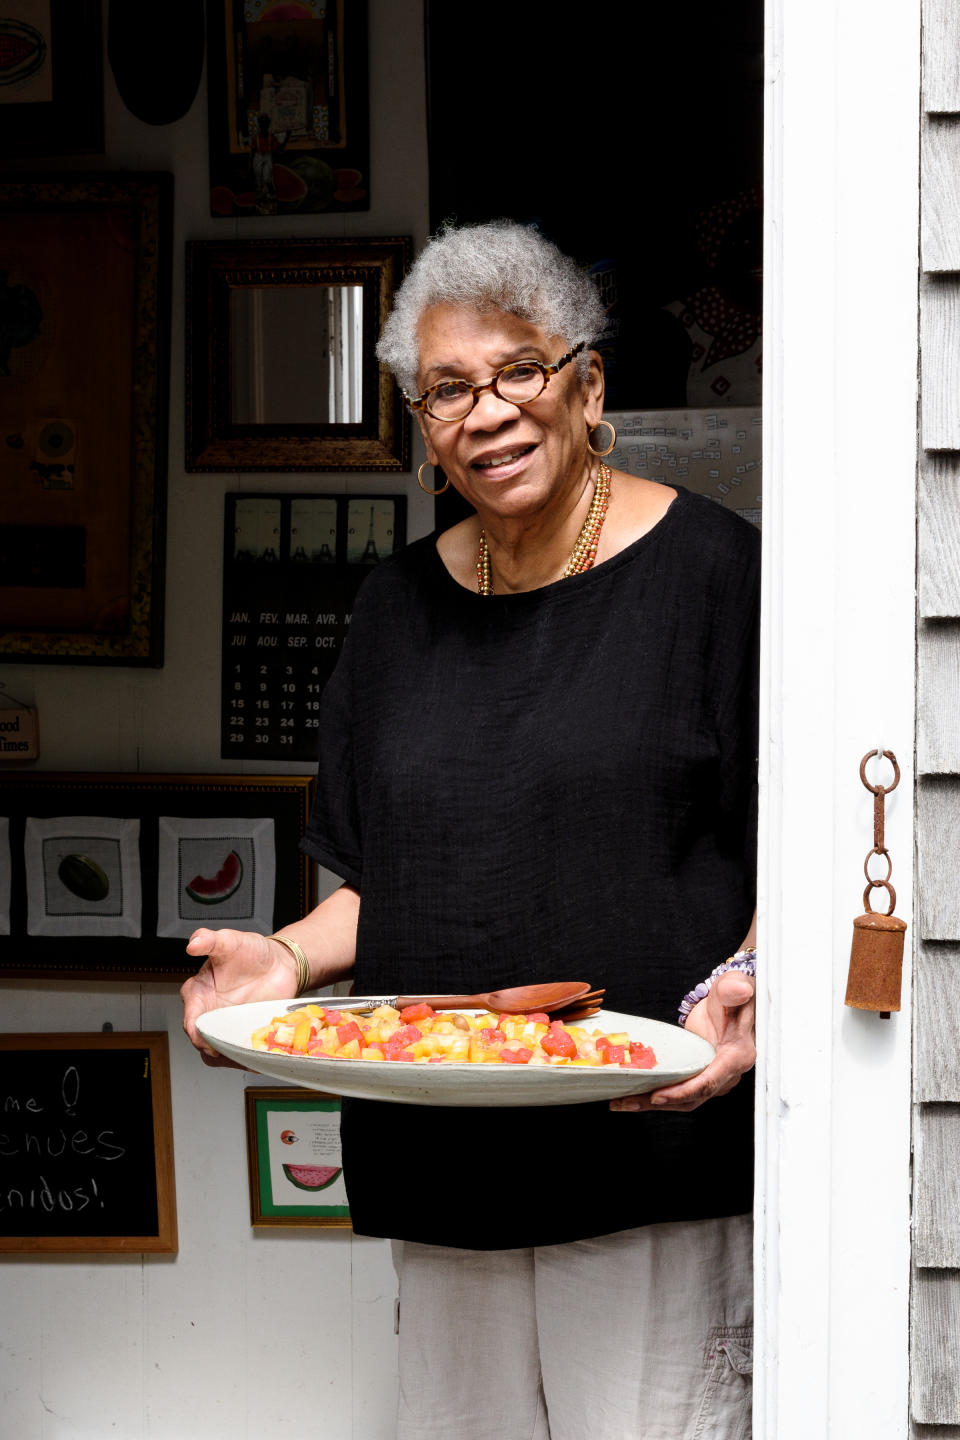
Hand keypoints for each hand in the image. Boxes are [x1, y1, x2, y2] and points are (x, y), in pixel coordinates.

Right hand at [180, 928, 299, 1058]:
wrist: (280, 962)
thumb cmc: (251, 952)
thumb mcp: (231, 941)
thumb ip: (211, 940)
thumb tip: (193, 943)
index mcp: (198, 992)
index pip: (189, 1017)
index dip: (195, 1030)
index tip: (205, 1038)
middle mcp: (209, 1012)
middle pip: (201, 1040)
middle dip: (212, 1049)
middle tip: (229, 1051)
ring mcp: (227, 1025)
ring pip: (218, 1052)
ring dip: (227, 1058)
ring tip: (244, 1058)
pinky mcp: (244, 1033)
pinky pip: (239, 1053)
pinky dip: (245, 1059)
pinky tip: (256, 1058)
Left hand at [610, 970, 755, 1112]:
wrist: (731, 1004)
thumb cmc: (731, 996)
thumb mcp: (732, 987)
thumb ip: (734, 988)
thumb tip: (738, 990)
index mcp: (736, 1057)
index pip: (708, 1082)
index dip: (682, 1092)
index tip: (657, 1097)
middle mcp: (727, 1074)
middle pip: (691, 1098)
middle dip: (657, 1102)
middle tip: (626, 1102)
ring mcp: (714, 1079)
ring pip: (683, 1100)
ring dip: (651, 1103)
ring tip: (622, 1101)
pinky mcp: (700, 1077)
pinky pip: (679, 1092)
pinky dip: (656, 1095)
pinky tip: (633, 1092)